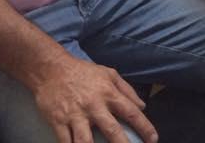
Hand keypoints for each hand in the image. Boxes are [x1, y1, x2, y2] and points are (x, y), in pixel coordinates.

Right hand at [32, 55, 157, 142]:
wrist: (51, 69)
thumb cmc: (83, 72)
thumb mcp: (109, 74)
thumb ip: (127, 90)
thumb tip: (142, 106)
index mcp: (108, 93)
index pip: (131, 112)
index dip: (144, 127)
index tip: (153, 139)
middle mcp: (94, 106)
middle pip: (111, 130)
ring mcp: (75, 115)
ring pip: (85, 142)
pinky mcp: (58, 122)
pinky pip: (65, 142)